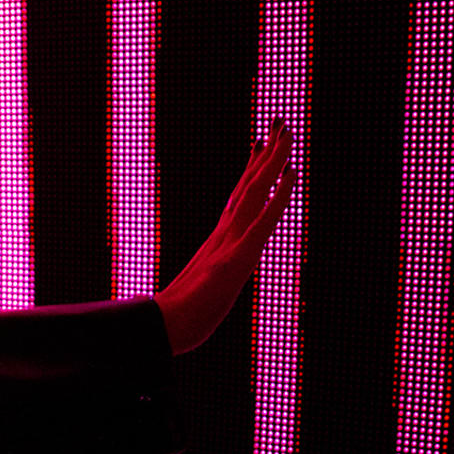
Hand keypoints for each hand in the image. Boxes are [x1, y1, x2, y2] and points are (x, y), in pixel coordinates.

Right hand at [154, 119, 296, 354]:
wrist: (162, 330)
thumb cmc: (177, 316)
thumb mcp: (200, 292)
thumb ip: (205, 279)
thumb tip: (201, 279)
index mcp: (219, 241)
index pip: (240, 197)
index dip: (253, 169)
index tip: (261, 142)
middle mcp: (225, 234)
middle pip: (250, 185)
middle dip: (267, 153)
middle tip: (280, 122)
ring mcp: (231, 243)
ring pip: (256, 192)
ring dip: (273, 162)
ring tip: (287, 134)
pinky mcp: (237, 259)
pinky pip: (263, 221)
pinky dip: (279, 196)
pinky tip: (291, 175)